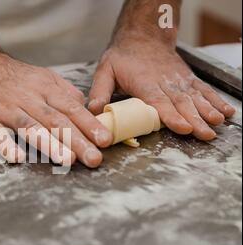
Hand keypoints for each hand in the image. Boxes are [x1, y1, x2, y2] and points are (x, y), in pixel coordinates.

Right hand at [0, 54, 112, 166]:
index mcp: (44, 88)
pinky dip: (5, 144)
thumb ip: (64, 92)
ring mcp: (4, 108)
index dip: (89, 125)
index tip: (105, 140)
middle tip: (94, 158)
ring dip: (49, 144)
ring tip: (67, 160)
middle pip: (55, 121)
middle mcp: (27, 98)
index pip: (71, 108)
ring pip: (30, 127)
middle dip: (77, 141)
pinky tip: (17, 157)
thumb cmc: (11, 77)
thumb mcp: (42, 76)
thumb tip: (86, 107)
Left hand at [88, 38, 235, 140]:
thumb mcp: (105, 71)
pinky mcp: (187, 79)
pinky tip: (225, 112)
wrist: (142, 36)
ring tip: (217, 124)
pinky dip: (215, 101)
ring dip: (207, 111)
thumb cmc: (122, 57)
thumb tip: (94, 111)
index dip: (171, 116)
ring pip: (195, 97)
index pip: (159, 102)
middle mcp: (165, 83)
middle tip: (204, 134)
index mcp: (145, 83)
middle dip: (194, 120)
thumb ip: (100, 91)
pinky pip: (203, 90)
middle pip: (181, 103)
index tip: (183, 127)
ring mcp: (178, 81)